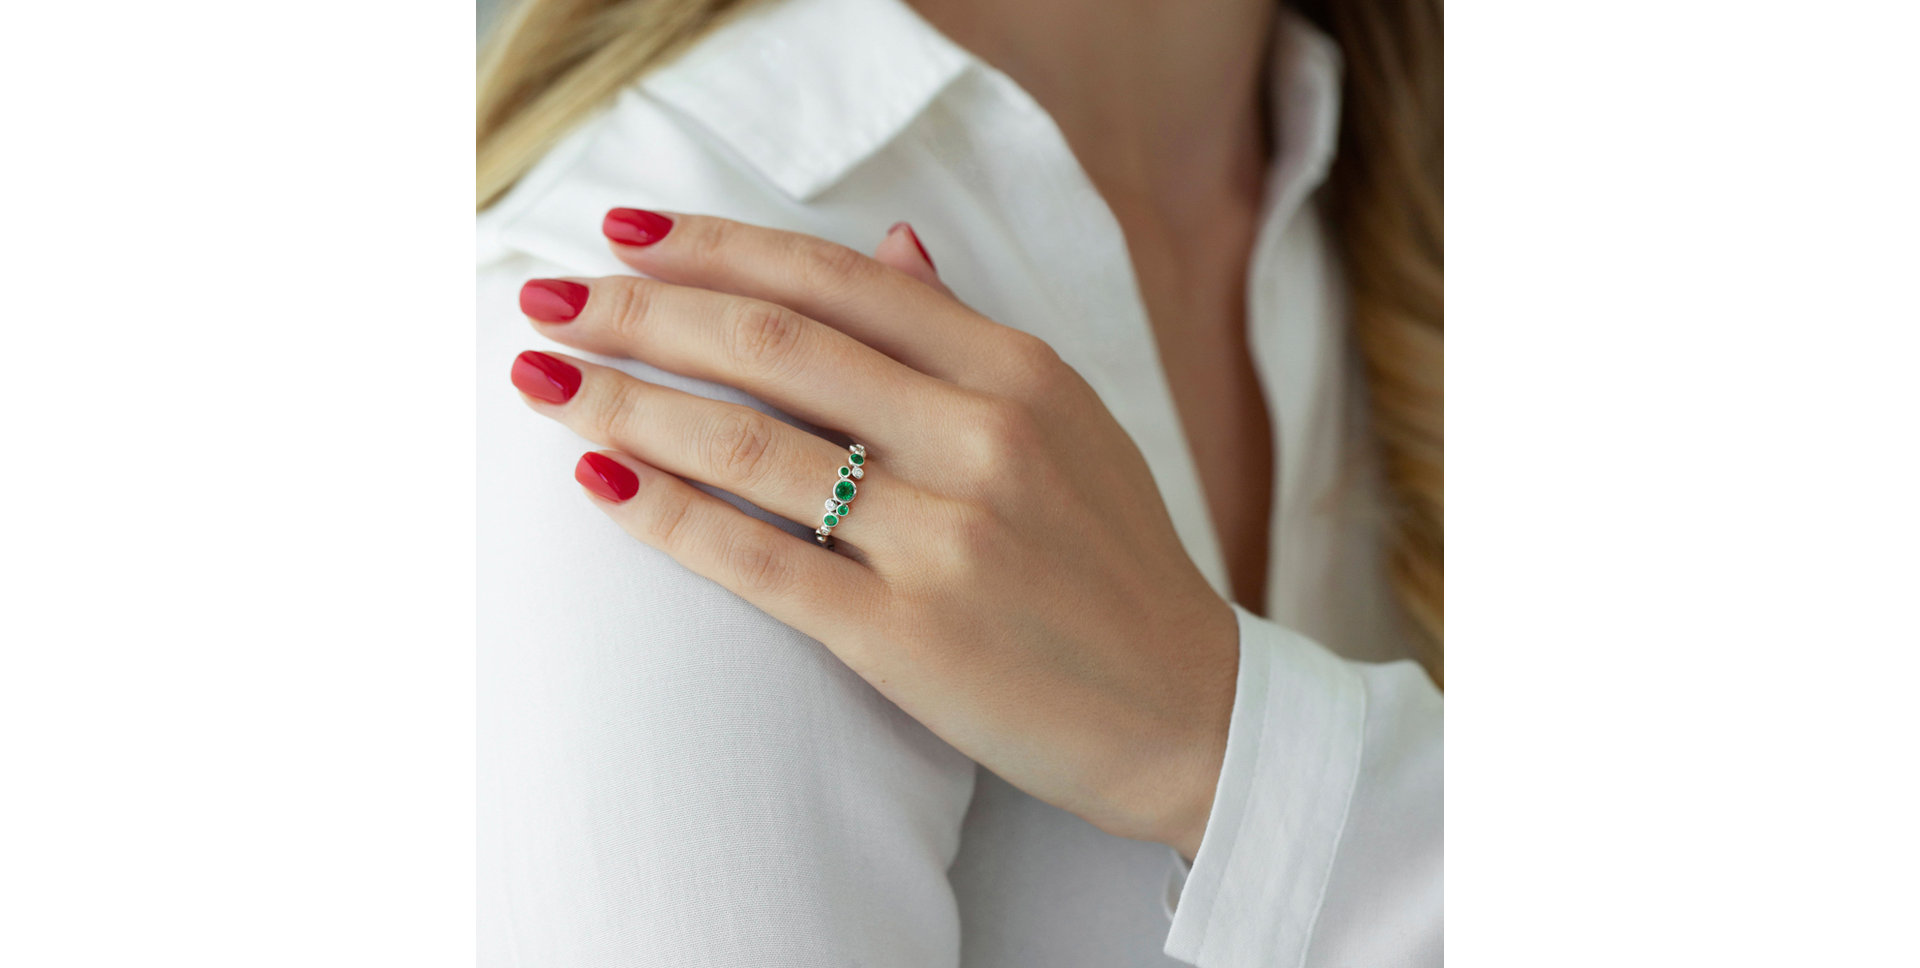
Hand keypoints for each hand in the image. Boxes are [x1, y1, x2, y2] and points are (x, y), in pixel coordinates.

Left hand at [509, 210, 1237, 855]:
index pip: (836, 279)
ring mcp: (947, 536)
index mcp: (1016, 371)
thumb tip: (890, 245)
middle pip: (774, 344)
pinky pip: (759, 559)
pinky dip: (665, 514)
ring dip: (626, 402)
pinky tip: (596, 480)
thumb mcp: (1068, 421)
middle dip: (642, 310)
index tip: (627, 229)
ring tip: (542, 379)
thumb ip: (967, 337)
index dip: (717, 246)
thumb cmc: (1115, 563)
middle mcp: (981, 436)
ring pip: (750, 443)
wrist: (1186, 711)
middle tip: (549, 299)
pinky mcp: (908, 634)